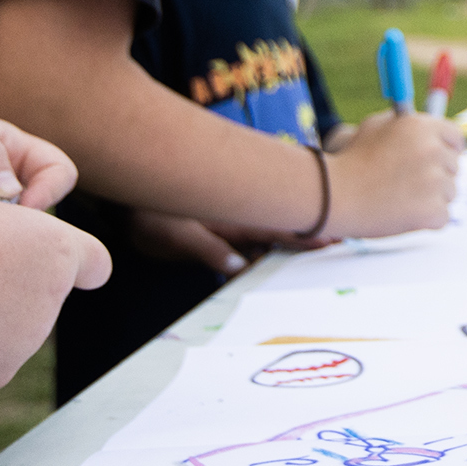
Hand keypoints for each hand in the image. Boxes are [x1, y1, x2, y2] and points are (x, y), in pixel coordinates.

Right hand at [0, 189, 110, 393]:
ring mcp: (26, 342)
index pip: (94, 265)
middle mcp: (52, 300)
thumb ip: (14, 235)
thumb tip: (13, 261)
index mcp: (57, 253)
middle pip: (39, 302)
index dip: (82, 268)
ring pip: (8, 334)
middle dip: (11, 294)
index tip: (80, 275)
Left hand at [127, 209, 329, 270]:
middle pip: (283, 225)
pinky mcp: (221, 225)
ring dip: (294, 238)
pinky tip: (278, 256)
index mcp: (234, 220)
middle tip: (343, 242)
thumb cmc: (146, 217)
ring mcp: (231, 220)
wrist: (124, 199)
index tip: (336, 237)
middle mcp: (238, 218)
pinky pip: (254, 235)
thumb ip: (207, 249)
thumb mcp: (173, 235)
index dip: (308, 233)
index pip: (279, 228)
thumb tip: (240, 266)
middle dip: (312, 233)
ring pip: (271, 229)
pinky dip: (270, 244)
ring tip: (325, 246)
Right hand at [318, 111, 463, 236]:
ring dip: (431, 197)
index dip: (448, 149)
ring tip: (401, 198)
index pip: (455, 137)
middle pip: (453, 166)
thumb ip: (405, 124)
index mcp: (422, 126)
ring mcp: (435, 182)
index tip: (441, 160)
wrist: (334, 195)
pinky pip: (442, 216)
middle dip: (437, 175)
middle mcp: (433, 150)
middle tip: (410, 184)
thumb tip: (430, 129)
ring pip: (449, 192)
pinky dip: (426, 219)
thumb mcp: (375, 126)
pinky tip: (403, 214)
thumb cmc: (350, 160)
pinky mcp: (433, 211)